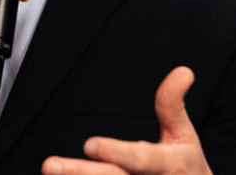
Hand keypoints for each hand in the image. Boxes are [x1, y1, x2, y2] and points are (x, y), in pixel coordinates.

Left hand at [42, 67, 212, 174]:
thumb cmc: (186, 168)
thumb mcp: (185, 136)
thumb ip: (173, 105)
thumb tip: (183, 71)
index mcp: (170, 164)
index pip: (141, 159)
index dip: (116, 152)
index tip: (89, 145)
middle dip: (82, 173)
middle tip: (50, 165)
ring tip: (50, 170)